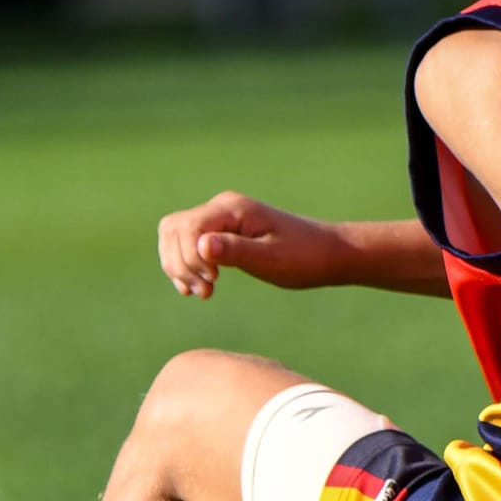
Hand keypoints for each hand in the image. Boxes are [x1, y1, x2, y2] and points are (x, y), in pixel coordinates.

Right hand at [157, 192, 349, 299]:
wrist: (327, 253)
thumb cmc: (303, 257)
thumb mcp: (271, 259)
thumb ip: (235, 251)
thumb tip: (202, 246)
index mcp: (232, 208)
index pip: (185, 228)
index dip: (189, 258)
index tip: (214, 282)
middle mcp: (221, 207)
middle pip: (173, 229)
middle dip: (180, 264)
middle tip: (207, 292)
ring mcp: (220, 219)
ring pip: (175, 236)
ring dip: (181, 267)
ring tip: (204, 293)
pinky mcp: (222, 232)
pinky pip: (187, 244)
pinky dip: (186, 267)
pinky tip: (201, 288)